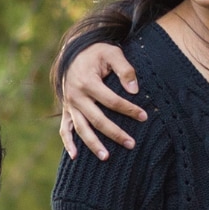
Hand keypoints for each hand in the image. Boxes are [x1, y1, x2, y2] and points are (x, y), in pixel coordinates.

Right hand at [56, 43, 147, 160]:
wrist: (73, 52)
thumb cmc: (97, 52)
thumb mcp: (112, 53)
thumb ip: (125, 69)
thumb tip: (134, 90)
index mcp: (87, 81)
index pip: (111, 101)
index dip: (128, 109)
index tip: (144, 116)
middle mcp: (76, 95)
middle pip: (97, 119)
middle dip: (115, 133)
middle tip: (131, 144)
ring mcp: (69, 105)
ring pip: (81, 129)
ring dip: (93, 144)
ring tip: (106, 157)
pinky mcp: (66, 110)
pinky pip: (64, 129)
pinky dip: (68, 143)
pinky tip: (75, 157)